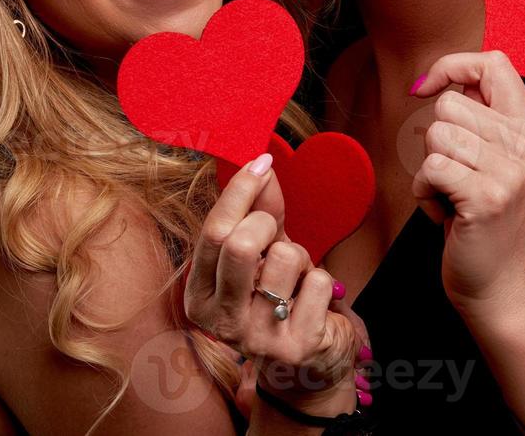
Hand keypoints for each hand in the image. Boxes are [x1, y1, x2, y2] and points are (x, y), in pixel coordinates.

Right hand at [184, 153, 366, 416]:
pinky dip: (324, 281)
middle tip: (278, 233)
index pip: (213, 232)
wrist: (310, 363)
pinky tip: (314, 303)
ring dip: (302, 257)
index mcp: (200, 297)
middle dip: (268, 222)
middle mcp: (220, 322)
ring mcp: (258, 338)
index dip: (240, 191)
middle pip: (240, 243)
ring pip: (285, 257)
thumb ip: (261, 210)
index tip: (260, 162)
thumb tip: (260, 162)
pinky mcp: (297, 346)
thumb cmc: (281, 298)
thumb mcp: (265, 253)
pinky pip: (319, 281)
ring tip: (298, 279)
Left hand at [409, 50, 524, 323]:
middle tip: (456, 176)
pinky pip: (431, 168)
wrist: (502, 287)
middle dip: (436, 140)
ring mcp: (511, 171)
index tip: (427, 88)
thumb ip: (483, 119)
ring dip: (430, 169)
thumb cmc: (487, 222)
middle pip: (451, 103)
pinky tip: (444, 212)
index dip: (452, 66)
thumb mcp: (499, 161)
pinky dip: (424, 193)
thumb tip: (444, 78)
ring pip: (437, 134)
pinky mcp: (487, 197)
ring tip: (452, 195)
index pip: (494, 63)